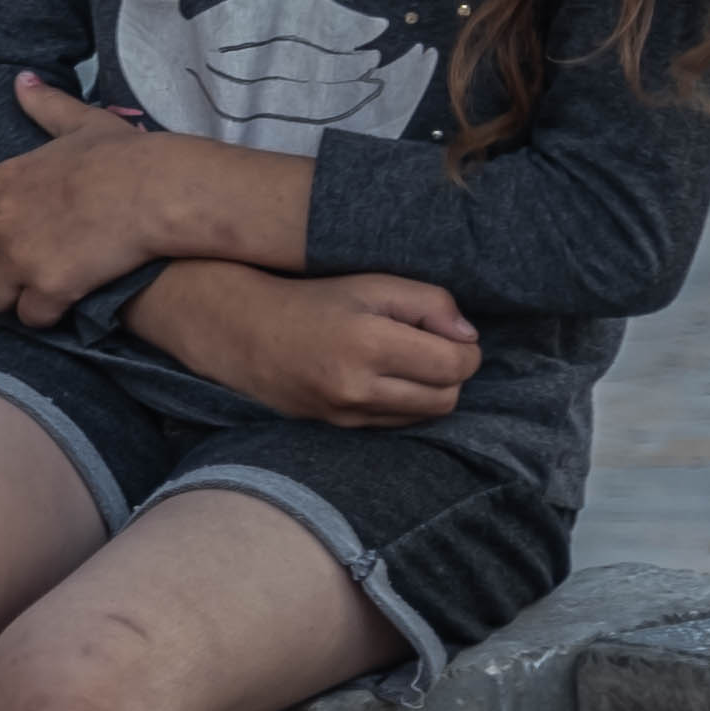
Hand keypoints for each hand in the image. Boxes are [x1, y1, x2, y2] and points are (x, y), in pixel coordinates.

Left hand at [0, 73, 190, 319]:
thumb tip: (23, 80)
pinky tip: (62, 305)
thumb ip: (46, 106)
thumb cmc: (126, 156)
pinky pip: (29, 317)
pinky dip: (44, 315)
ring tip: (36, 292)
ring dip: (11, 297)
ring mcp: (20, 258)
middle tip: (16, 269)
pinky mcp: (49, 289)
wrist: (159, 191)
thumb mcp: (81, 123)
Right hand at [135, 260, 479, 425]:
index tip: (448, 331)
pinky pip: (395, 423)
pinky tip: (383, 378)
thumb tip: (469, 337)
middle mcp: (357, 386)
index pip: (455, 364)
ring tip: (406, 360)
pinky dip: (402, 403)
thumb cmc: (311, 298)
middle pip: (447, 397)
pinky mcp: (337, 427)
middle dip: (452, 372)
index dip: (465, 347)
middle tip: (431, 345)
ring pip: (425, 415)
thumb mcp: (372, 283)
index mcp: (369, 343)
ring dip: (430, 390)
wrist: (240, 329)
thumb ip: (430, 303)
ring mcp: (345, 413)